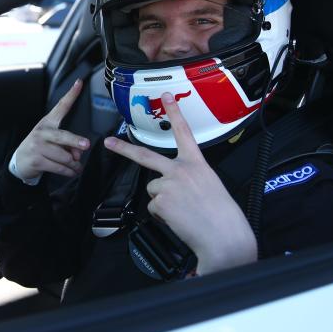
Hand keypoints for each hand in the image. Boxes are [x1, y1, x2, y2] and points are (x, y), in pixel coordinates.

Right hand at [11, 79, 90, 180]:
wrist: (20, 161)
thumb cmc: (40, 147)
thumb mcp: (52, 141)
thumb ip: (67, 145)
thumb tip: (77, 155)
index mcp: (48, 123)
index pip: (61, 106)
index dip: (71, 95)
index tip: (79, 83)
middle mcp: (42, 132)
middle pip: (63, 136)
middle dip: (75, 141)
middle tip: (86, 145)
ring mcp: (38, 146)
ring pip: (64, 157)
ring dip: (74, 164)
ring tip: (76, 167)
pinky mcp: (37, 160)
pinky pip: (59, 167)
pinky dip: (68, 172)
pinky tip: (71, 172)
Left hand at [103, 92, 256, 274]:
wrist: (223, 235)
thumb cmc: (222, 214)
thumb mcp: (210, 184)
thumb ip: (190, 177)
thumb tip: (173, 185)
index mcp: (197, 163)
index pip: (183, 132)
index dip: (174, 112)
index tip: (166, 96)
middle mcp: (180, 169)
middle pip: (145, 156)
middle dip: (123, 149)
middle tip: (108, 142)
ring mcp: (168, 185)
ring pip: (153, 189)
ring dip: (163, 201)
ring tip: (183, 211)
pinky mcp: (159, 202)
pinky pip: (154, 208)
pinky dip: (163, 215)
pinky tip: (179, 219)